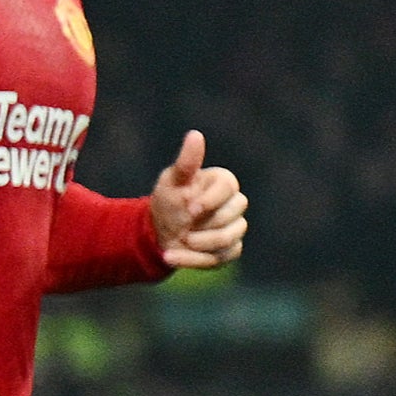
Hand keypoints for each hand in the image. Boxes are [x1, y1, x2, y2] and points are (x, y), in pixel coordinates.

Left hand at [146, 128, 247, 268]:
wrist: (160, 230)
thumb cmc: (169, 199)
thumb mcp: (173, 180)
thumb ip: (187, 161)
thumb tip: (195, 134)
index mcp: (224, 182)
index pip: (229, 188)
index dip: (210, 200)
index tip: (190, 209)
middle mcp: (235, 204)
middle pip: (231, 216)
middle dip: (204, 224)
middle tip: (182, 226)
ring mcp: (235, 228)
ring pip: (228, 239)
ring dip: (199, 244)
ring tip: (177, 242)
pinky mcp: (230, 250)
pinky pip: (220, 258)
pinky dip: (194, 261)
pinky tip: (171, 256)